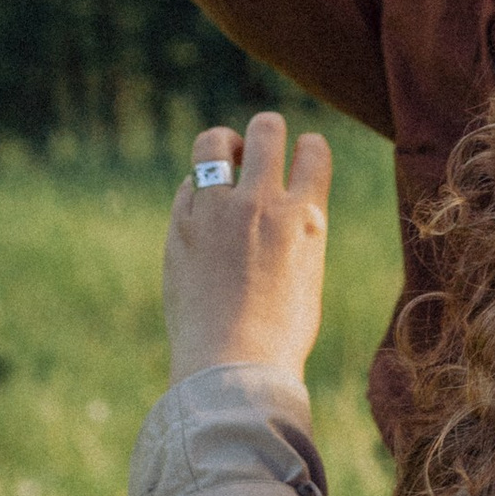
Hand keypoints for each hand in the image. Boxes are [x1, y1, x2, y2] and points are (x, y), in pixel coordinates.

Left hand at [164, 114, 332, 387]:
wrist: (232, 367)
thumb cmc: (279, 337)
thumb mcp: (307, 277)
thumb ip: (298, 234)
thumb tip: (287, 211)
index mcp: (306, 217)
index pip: (313, 149)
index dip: (307, 147)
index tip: (301, 156)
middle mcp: (263, 203)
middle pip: (267, 129)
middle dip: (266, 129)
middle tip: (259, 149)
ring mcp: (217, 211)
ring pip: (214, 142)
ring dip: (223, 143)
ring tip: (225, 156)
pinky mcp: (181, 226)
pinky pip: (187, 186)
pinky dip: (197, 192)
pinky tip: (202, 210)